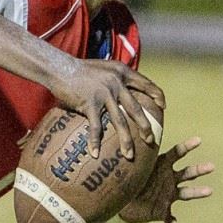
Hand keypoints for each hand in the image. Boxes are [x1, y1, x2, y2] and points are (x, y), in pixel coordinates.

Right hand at [49, 56, 165, 159]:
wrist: (60, 68)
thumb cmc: (78, 69)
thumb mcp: (103, 67)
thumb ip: (114, 76)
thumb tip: (122, 87)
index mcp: (122, 72)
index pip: (147, 84)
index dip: (157, 95)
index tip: (163, 106)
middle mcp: (117, 83)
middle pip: (136, 109)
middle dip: (145, 127)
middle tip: (151, 140)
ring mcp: (104, 94)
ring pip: (120, 121)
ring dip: (126, 140)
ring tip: (129, 155)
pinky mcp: (90, 104)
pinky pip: (95, 127)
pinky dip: (94, 141)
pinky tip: (95, 153)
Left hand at [118, 136, 213, 222]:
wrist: (121, 201)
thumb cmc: (127, 180)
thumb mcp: (130, 169)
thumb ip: (134, 161)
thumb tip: (131, 143)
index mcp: (162, 166)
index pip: (177, 154)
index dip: (187, 147)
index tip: (198, 140)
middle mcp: (170, 179)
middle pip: (187, 173)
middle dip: (199, 170)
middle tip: (211, 166)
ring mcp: (169, 195)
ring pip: (186, 193)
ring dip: (197, 192)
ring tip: (209, 190)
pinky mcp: (163, 211)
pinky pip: (169, 218)